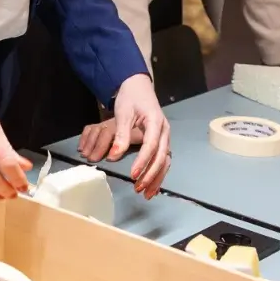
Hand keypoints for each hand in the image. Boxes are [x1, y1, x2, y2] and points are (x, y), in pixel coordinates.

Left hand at [77, 74, 169, 198]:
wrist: (138, 87)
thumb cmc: (130, 98)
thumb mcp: (123, 113)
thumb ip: (120, 135)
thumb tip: (114, 156)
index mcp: (156, 122)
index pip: (151, 146)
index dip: (143, 162)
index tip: (132, 175)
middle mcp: (164, 131)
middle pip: (161, 157)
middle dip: (150, 174)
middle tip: (138, 188)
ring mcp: (165, 137)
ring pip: (165, 161)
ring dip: (156, 178)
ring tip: (146, 193)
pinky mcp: (162, 142)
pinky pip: (163, 160)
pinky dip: (158, 174)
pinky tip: (151, 187)